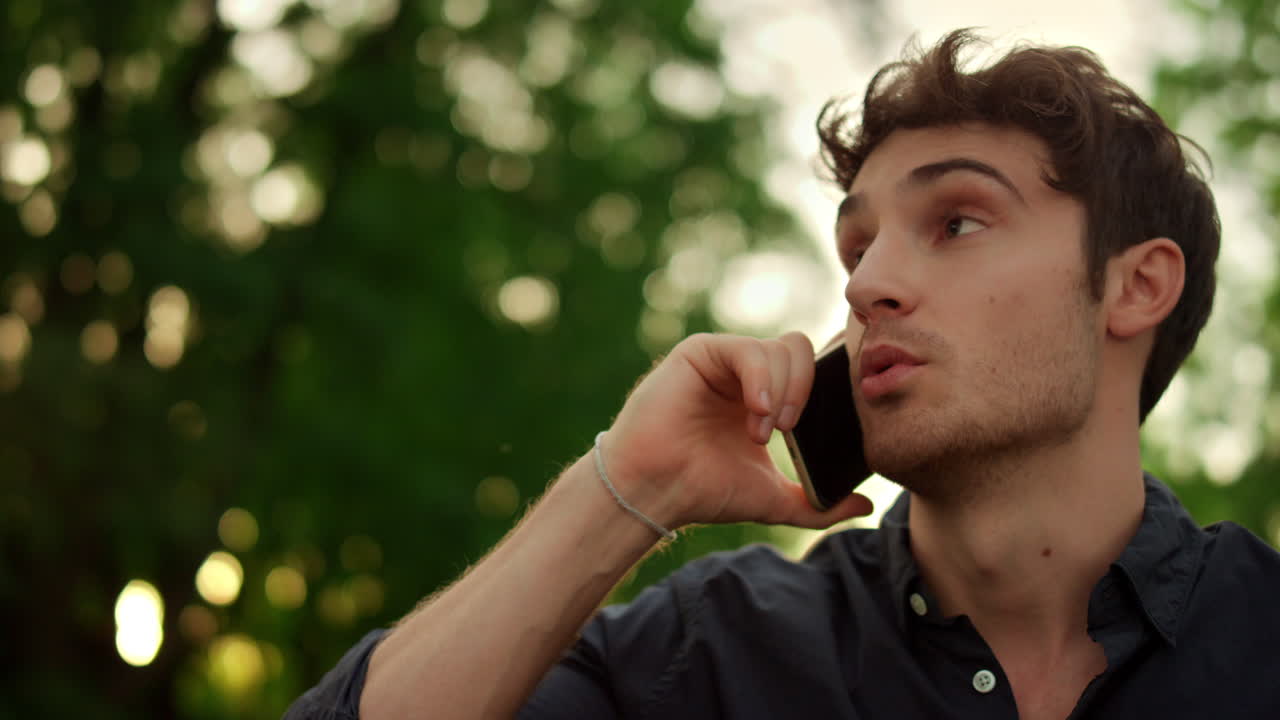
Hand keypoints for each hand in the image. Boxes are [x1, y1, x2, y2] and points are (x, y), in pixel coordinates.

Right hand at [603, 332, 872, 529]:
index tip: (825, 425)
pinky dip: (761, 380)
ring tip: (761, 432)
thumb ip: (819, 504)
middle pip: (801, 352)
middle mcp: (745, 374)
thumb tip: (866, 507)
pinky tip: (755, 413)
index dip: (826, 387)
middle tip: (788, 433)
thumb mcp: (774, 500)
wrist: (657, 491)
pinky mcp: (700, 352)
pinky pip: (748, 349)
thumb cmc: (704, 492)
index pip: (810, 369)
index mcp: (764, 397)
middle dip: (805, 391)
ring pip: (781, 349)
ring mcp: (723, 360)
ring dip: (782, 393)